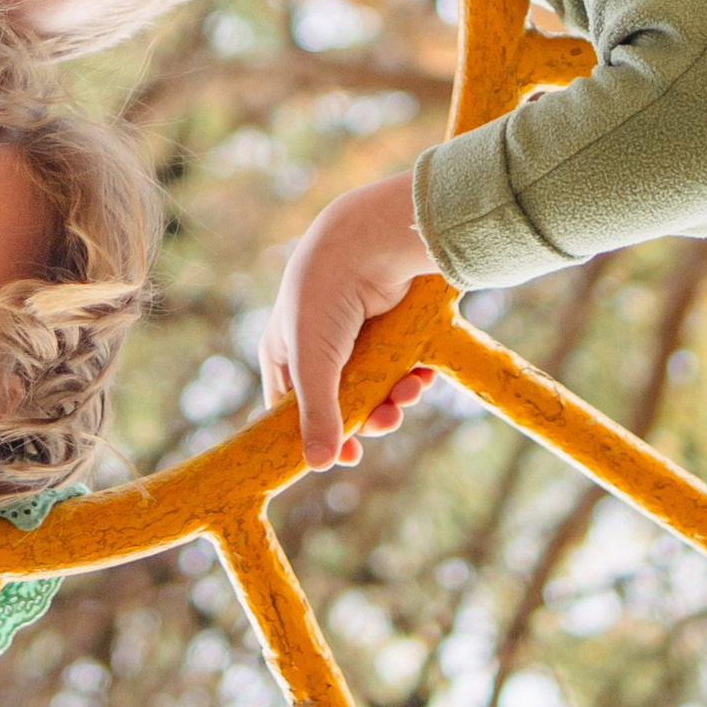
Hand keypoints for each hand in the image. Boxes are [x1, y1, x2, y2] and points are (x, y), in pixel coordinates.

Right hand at [258, 174, 440, 471]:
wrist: (369, 240)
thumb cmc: (324, 296)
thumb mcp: (314, 363)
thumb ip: (318, 415)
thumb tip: (320, 466)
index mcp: (284, 352)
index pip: (291, 408)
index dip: (314, 436)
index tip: (344, 457)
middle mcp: (317, 345)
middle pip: (341, 402)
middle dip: (367, 415)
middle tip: (387, 422)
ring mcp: (355, 337)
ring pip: (375, 386)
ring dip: (394, 397)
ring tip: (410, 392)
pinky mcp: (388, 328)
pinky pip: (399, 366)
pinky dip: (411, 375)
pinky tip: (422, 375)